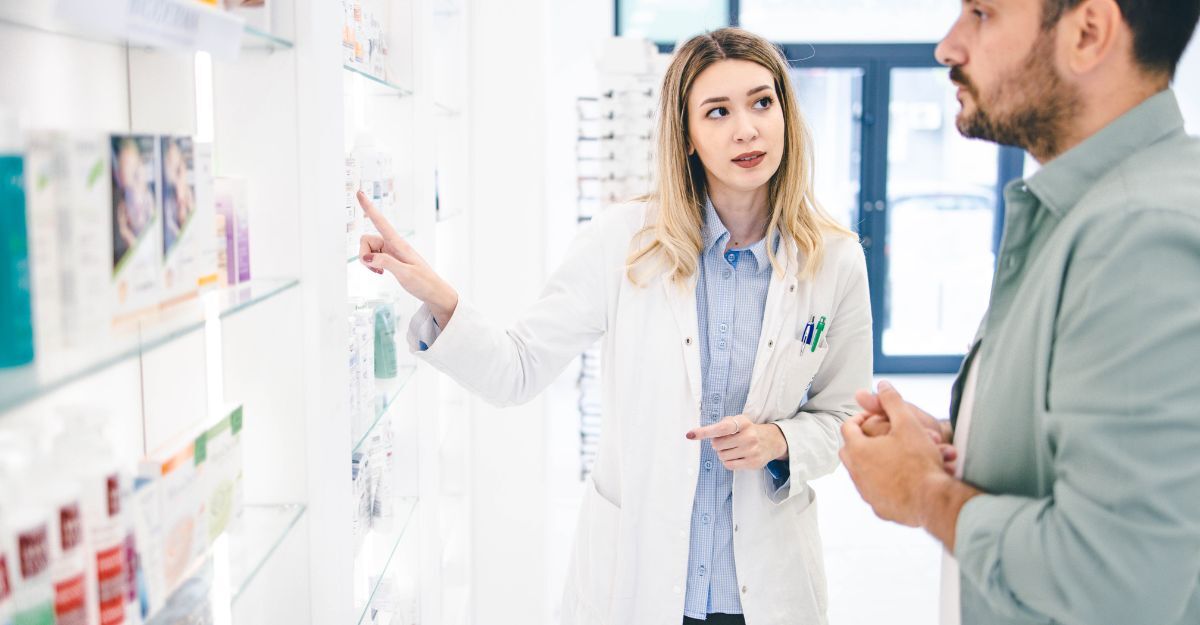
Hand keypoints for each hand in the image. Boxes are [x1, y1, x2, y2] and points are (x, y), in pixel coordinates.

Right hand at [357, 191, 458, 326]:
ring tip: (379, 273)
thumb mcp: (405, 274)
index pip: (380, 221)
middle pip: (366, 239)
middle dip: (363, 254)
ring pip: (368, 249)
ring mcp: (391, 251)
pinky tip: (381, 272)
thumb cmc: (424, 282)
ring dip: (367, 261)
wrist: (434, 292)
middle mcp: (393, 244)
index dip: (369, 207)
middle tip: (375, 270)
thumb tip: (366, 256)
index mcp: (398, 244)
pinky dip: (371, 264)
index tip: (359, 192)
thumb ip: (385, 263)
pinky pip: (372, 256)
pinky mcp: (390, 258)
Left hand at [686, 415, 787, 470]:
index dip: (704, 432)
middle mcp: (749, 436)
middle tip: (727, 441)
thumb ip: (722, 425)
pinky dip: (728, 461)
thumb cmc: (749, 430)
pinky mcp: (753, 463)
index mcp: (743, 423)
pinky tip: (736, 456)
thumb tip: (699, 433)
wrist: (772, 441)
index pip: (720, 428)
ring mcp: (751, 450)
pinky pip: (728, 465)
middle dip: (717, 444)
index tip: (690, 434)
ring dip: (722, 453)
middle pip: (717, 445)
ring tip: (733, 448)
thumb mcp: (739, 421)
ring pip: (722, 456)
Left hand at [840, 381, 954, 526]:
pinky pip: (874, 491)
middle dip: (862, 439)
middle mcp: (856, 473)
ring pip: (860, 472)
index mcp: (858, 450)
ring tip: (892, 454)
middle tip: (880, 434)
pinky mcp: (879, 508)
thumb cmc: (919, 461)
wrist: (933, 500)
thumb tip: (883, 384)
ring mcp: (866, 492)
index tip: (874, 416)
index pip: (848, 427)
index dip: (861, 417)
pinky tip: (899, 477)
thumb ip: (892, 402)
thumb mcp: (908, 423)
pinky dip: (882, 482)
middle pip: (849, 450)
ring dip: (872, 461)